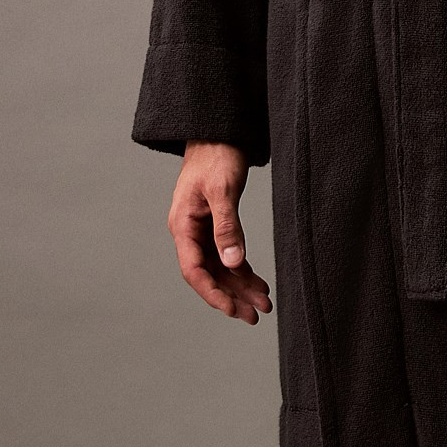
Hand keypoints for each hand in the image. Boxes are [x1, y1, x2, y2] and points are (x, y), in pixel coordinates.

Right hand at [168, 141, 272, 324]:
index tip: (233, 310)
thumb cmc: (217, 155)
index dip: (214, 293)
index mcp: (183, 225)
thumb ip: (227, 227)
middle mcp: (190, 231)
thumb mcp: (223, 190)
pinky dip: (243, 269)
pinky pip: (228, 253)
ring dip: (240, 286)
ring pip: (220, 267)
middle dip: (232, 296)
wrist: (218, 130)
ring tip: (263, 303)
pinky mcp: (216, 222)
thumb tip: (234, 263)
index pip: (195, 271)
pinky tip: (258, 282)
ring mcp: (202, 228)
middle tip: (256, 316)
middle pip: (210, 274)